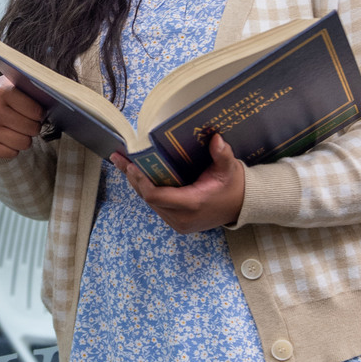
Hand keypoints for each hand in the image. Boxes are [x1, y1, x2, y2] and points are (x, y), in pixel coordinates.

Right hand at [0, 76, 44, 157]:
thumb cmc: (1, 97)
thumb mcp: (13, 85)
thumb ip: (32, 90)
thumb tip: (55, 99)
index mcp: (3, 90)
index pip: (37, 112)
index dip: (39, 114)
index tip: (34, 112)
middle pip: (32, 129)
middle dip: (33, 126)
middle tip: (26, 121)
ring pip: (24, 143)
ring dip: (24, 138)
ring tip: (17, 129)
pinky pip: (12, 154)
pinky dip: (12, 148)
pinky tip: (5, 137)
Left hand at [111, 134, 245, 233]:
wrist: (241, 205)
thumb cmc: (233, 185)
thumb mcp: (229, 168)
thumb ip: (222, 154)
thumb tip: (216, 138)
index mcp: (192, 204)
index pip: (156, 196)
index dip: (141, 181)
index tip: (132, 165)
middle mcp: (182, 218)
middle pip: (148, 198)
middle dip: (133, 178)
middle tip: (119, 159)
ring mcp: (178, 223)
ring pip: (150, 203)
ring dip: (137, 184)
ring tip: (123, 164)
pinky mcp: (177, 222)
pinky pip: (156, 206)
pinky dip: (146, 190)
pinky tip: (137, 176)